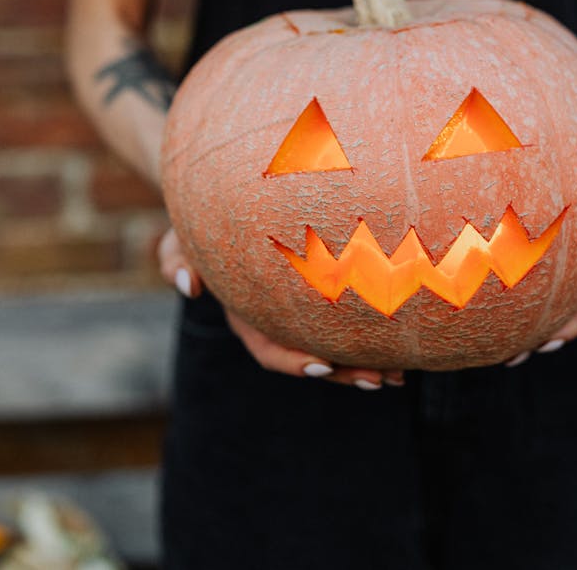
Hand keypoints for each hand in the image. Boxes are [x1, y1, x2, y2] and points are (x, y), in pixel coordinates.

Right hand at [157, 226, 403, 389]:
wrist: (223, 197)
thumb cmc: (202, 218)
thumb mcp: (180, 235)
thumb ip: (175, 257)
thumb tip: (187, 287)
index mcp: (245, 313)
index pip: (268, 348)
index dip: (294, 361)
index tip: (321, 367)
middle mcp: (275, 318)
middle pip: (310, 356)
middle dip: (345, 372)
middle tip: (380, 379)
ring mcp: (299, 309)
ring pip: (334, 344)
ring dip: (366, 362)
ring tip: (399, 374)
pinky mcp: (321, 291)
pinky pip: (347, 318)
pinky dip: (372, 332)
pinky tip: (401, 340)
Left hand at [505, 128, 576, 365]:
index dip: (571, 325)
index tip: (546, 343)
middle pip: (568, 308)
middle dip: (542, 334)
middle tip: (509, 357)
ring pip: (553, 292)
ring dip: (529, 319)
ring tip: (497, 342)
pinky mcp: (559, 233)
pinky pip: (542, 264)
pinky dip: (523, 283)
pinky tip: (493, 292)